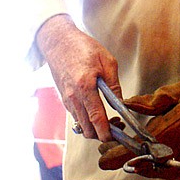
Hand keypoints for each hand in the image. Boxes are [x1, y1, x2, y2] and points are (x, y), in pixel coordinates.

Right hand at [37, 14, 121, 141]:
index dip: (106, 131)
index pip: (96, 117)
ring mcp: (66, 100)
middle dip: (102, 134)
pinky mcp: (64, 99)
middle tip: (117, 128)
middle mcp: (73, 97)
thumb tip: (121, 102)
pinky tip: (97, 114)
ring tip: (110, 122)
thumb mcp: (107, 60)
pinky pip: (76, 117)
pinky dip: (86, 121)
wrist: (58, 42)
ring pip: (81, 125)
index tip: (115, 137)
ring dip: (94, 129)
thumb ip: (114, 83)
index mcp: (85, 87)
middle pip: (87, 128)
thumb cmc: (83, 48)